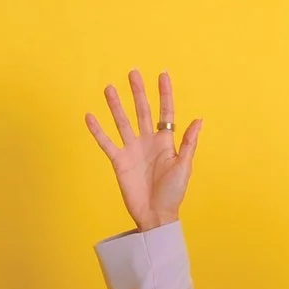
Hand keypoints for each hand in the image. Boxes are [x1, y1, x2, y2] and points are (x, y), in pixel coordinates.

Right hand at [83, 68, 202, 231]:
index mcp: (165, 141)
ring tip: (109, 88)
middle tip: (133, 72)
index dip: (164, 93)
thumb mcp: (184, 167)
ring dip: (115, 105)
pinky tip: (90, 116)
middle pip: (141, 110)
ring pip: (122, 122)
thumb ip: (188, 143)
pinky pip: (106, 143)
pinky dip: (97, 131)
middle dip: (138, 92)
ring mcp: (132, 150)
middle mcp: (147, 141)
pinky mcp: (119, 161)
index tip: (162, 74)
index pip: (165, 111)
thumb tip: (198, 119)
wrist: (156, 215)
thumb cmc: (173, 193)